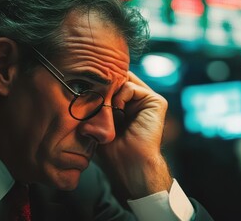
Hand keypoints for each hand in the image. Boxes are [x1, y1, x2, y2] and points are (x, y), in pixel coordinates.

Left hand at [98, 71, 172, 197]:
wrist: (127, 163)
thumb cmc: (111, 149)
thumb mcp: (98, 121)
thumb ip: (96, 102)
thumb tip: (84, 84)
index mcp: (127, 105)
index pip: (111, 83)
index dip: (98, 84)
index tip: (86, 92)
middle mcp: (138, 101)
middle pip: (118, 78)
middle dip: (104, 85)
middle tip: (96, 99)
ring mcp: (148, 100)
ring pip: (123, 80)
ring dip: (110, 94)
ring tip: (107, 111)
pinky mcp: (156, 101)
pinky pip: (131, 86)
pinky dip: (120, 97)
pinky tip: (118, 111)